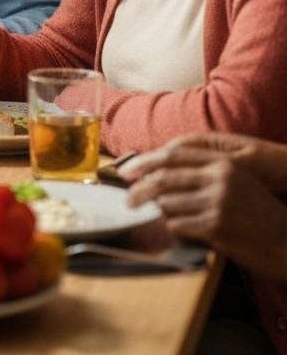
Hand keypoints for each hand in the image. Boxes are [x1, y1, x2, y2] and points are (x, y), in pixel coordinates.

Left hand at [124, 144, 286, 283]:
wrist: (286, 242)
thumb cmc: (258, 213)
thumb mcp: (236, 181)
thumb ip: (204, 172)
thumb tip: (159, 172)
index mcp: (222, 163)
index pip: (171, 155)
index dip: (145, 162)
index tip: (127, 171)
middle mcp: (218, 178)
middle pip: (163, 178)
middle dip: (139, 190)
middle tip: (127, 200)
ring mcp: (217, 202)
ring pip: (167, 204)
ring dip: (158, 213)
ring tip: (156, 218)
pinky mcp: (216, 226)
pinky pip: (177, 225)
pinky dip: (171, 229)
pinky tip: (174, 232)